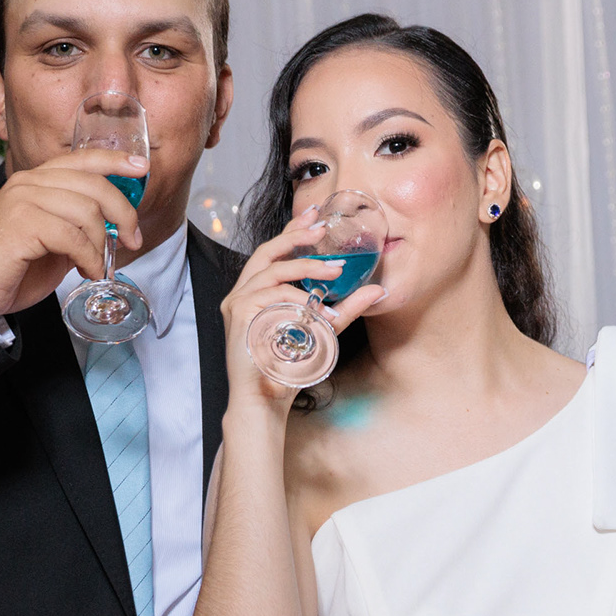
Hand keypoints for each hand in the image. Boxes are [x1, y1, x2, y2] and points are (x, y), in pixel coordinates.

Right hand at [0, 149, 145, 319]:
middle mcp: (28, 182)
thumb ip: (77, 226)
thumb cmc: (12, 267)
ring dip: (101, 244)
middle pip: (93, 184)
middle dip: (123, 214)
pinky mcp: (22, 224)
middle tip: (132, 240)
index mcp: (35, 180)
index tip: (141, 168)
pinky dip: (88, 257)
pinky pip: (72, 236)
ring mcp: (23, 200)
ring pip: (86, 211)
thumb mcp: (52, 241)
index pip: (81, 158)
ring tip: (97, 266)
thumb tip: (114, 227)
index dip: (114, 160)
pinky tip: (86, 271)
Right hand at [219, 205, 385, 411]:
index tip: (315, 214)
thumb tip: (378, 290)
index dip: (294, 230)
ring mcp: (238, 303)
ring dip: (305, 267)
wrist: (265, 400)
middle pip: (267, 252)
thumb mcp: (323, 330)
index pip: (273, 253)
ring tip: (335, 271)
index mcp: (256, 292)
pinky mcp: (240, 315)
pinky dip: (296, 297)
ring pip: (272, 270)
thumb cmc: (288, 367)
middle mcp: (242, 293)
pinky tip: (314, 306)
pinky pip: (270, 294)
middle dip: (295, 235)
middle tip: (323, 228)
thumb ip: (346, 309)